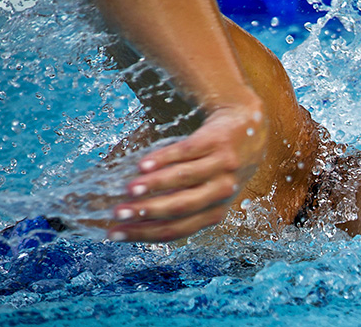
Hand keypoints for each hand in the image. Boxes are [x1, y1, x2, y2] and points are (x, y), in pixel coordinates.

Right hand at [106, 101, 266, 241]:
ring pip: (185, 179)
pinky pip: (188, 151)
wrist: (247, 126)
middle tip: (118, 213)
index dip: (144, 234)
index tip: (114, 234)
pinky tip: (143, 164)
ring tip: (129, 189)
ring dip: (154, 185)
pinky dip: (164, 159)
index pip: (176, 229)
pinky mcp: (217, 141)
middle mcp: (222, 191)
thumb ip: (176, 203)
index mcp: (214, 211)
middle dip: (147, 212)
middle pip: (181, 207)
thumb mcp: (206, 191)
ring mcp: (222, 166)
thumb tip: (127, 217)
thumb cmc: (218, 166)